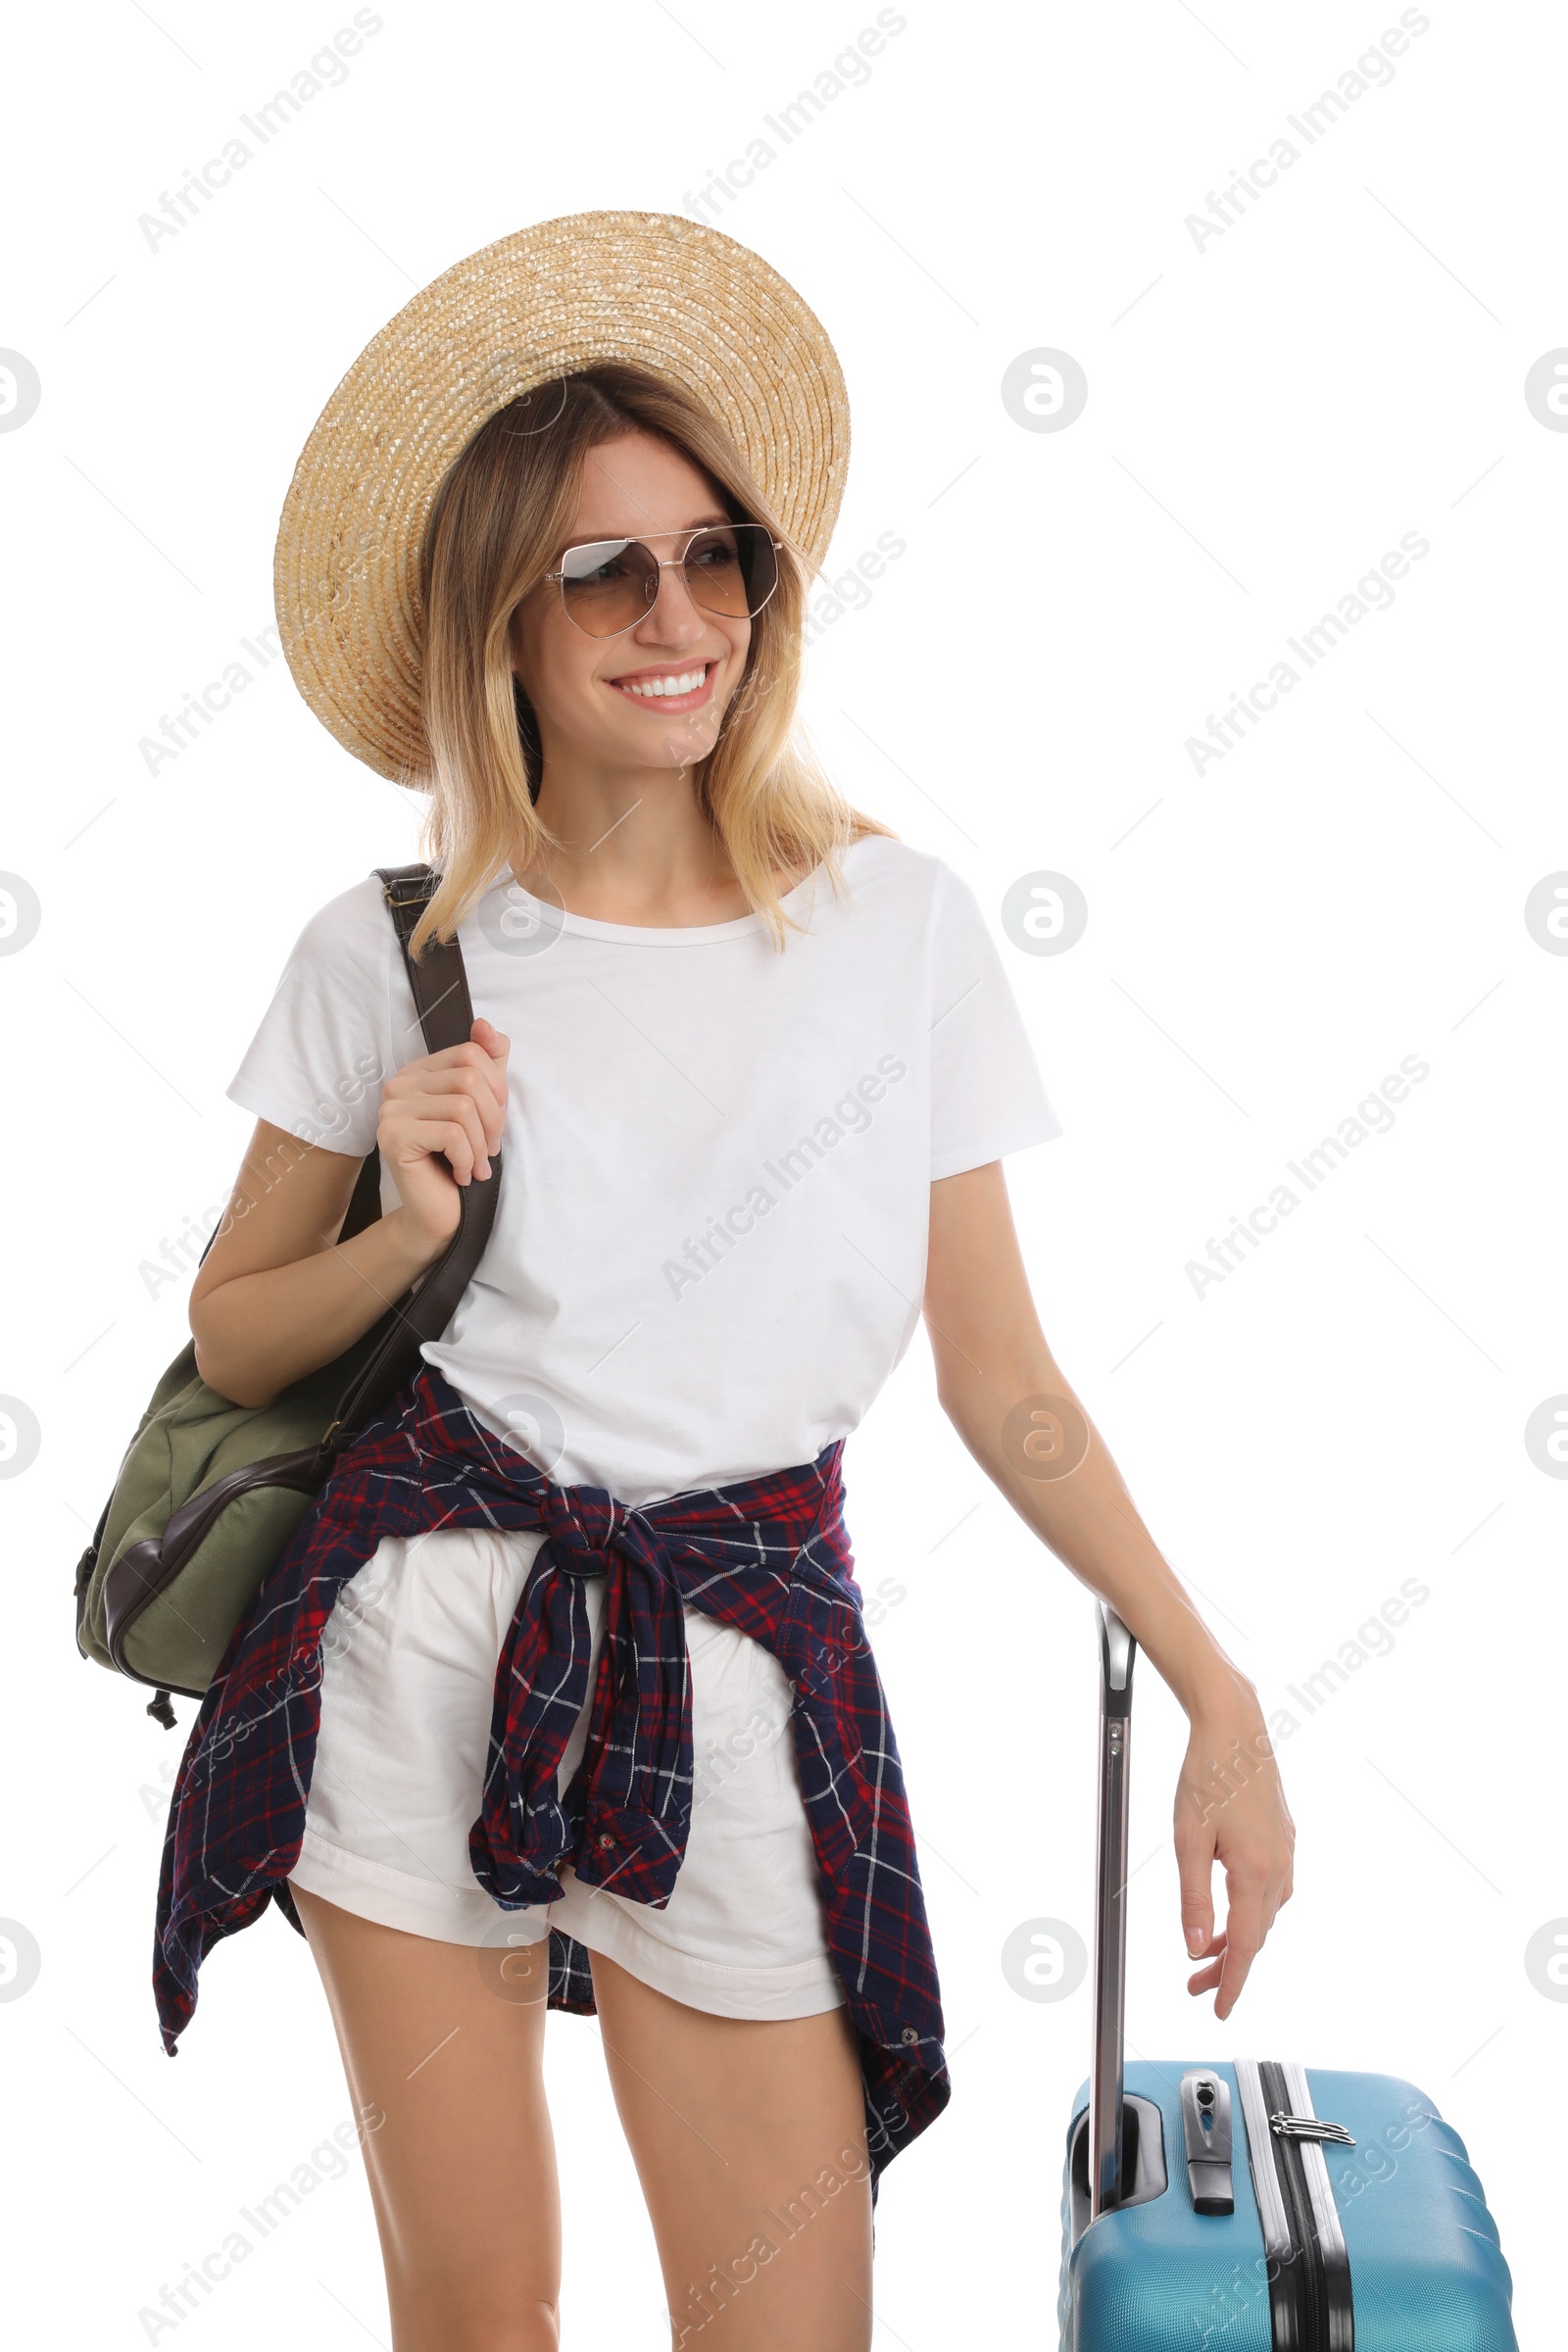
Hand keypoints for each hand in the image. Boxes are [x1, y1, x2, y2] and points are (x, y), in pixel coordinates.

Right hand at [376, 1015, 509, 1251]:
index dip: (497, 1089)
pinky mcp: (393, 1136)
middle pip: (470, 1078)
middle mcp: (399, 1085)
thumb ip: (489, 1062)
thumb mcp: (483, 1106)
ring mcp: (391, 1110)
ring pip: (463, 1106)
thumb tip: (486, 1025)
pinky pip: (451, 1133)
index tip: (495, 1124)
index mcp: (419, 1072)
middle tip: (489, 1150)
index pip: (471, 1052)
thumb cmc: (459, 1160)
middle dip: (493, 1119)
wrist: (437, 1214)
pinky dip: (467, 1158)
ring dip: (481, 1144)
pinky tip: (460, 1174)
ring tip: (476, 1165)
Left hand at [1173, 1686, 1294, 2018]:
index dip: (1232, 1983)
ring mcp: (1286, 1852)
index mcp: (1256, 1873)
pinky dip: (1249, 1909)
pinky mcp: (1284, 1838)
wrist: (1235, 1728)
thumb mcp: (1187, 1841)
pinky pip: (1270, 1889)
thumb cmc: (1207, 1775)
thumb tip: (1195, 1947)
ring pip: (1264, 1913)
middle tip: (1195, 1985)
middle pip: (1257, 1934)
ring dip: (1238, 1936)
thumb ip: (1193, 1899)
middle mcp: (1280, 1867)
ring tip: (1206, 1950)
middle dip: (1227, 1964)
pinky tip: (1230, 1907)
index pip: (1247, 1947)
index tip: (1219, 2010)